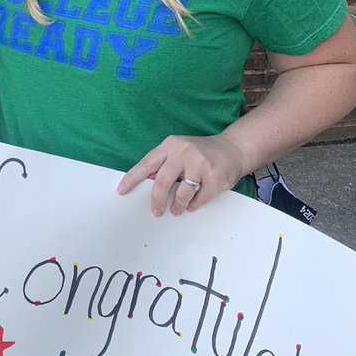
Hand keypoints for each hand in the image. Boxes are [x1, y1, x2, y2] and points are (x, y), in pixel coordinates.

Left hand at [118, 133, 246, 216]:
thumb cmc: (202, 152)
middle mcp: (184, 152)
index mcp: (171, 144)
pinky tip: (192, 204)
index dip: (132, 178)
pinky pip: (198, 200)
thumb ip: (164, 163)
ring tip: (177, 209)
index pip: (146, 163)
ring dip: (178, 206)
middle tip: (156, 211)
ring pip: (181, 194)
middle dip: (157, 200)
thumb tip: (146, 182)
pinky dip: (193, 205)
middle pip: (162, 182)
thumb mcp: (179, 150)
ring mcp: (200, 164)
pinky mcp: (214, 177)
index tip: (122, 190)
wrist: (234, 148)